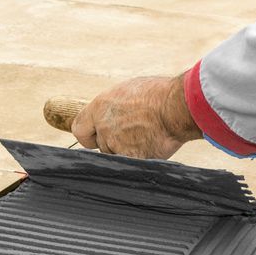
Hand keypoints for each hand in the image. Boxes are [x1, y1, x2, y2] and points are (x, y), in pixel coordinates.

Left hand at [72, 74, 202, 158]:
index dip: (88, 135)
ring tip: (147, 136)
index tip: (95, 137)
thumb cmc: (159, 94)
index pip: (79, 129)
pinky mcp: (130, 158)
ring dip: (128, 150)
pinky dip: (141, 158)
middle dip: (113, 143)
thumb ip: (115, 105)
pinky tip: (152, 146)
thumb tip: (113, 112)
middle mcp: (104, 126)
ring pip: (116, 155)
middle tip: (133, 134)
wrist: (176, 107)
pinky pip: (131, 163)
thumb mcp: (129, 91)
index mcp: (100, 107)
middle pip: (101, 145)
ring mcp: (116, 144)